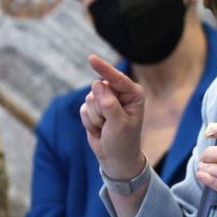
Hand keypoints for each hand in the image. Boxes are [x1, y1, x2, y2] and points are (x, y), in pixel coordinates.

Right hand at [80, 54, 144, 178]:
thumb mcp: (119, 124)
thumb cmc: (123, 141)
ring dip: (95, 117)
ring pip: (89, 99)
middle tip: (110, 123)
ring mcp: (106, 100)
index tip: (91, 59)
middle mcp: (120, 93)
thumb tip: (97, 84)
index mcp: (133, 94)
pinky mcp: (94, 108)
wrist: (115, 157)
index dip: (103, 69)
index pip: (116, 78)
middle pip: (99, 89)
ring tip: (106, 127)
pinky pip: (83, 109)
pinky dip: (89, 121)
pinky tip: (99, 129)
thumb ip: (109, 104)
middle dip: (100, 108)